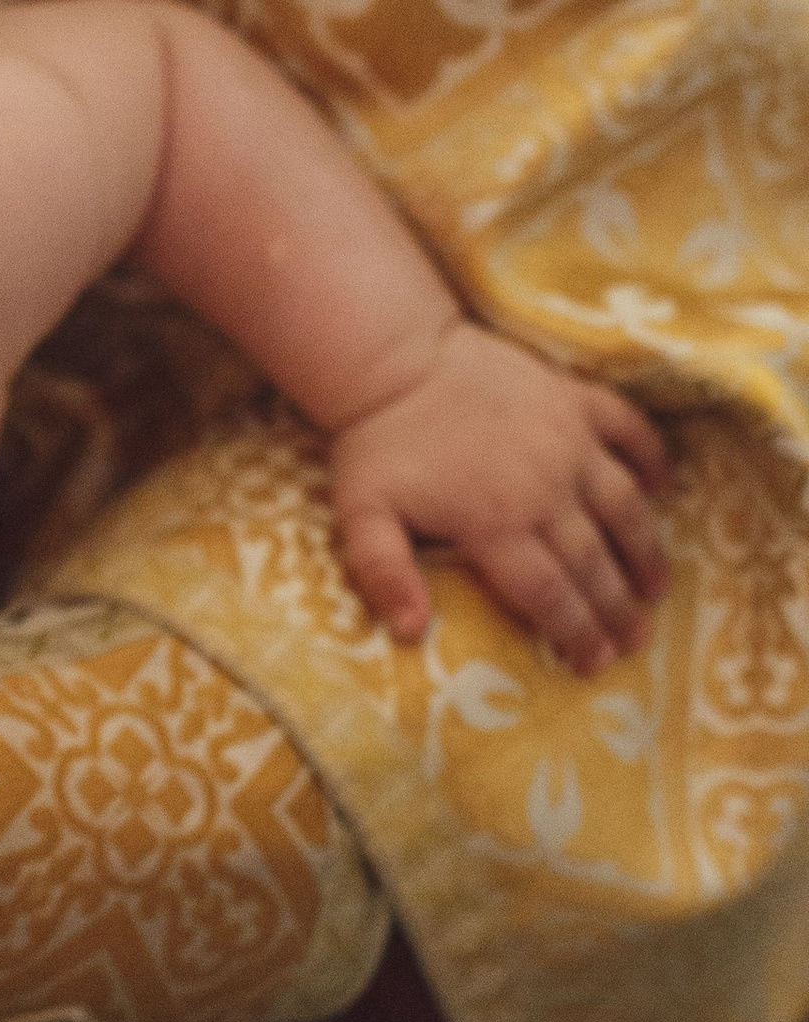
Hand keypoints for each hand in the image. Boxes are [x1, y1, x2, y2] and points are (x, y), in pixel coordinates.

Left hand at [329, 324, 670, 674]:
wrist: (394, 356)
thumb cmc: (377, 443)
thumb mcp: (361, 514)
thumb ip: (382, 572)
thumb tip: (410, 632)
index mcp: (495, 523)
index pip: (549, 594)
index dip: (575, 634)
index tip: (593, 665)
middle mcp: (544, 487)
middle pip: (593, 562)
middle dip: (617, 610)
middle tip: (635, 643)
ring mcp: (568, 440)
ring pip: (624, 508)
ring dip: (645, 552)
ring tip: (656, 589)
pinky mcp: (576, 399)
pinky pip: (630, 429)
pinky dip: (651, 457)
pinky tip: (660, 486)